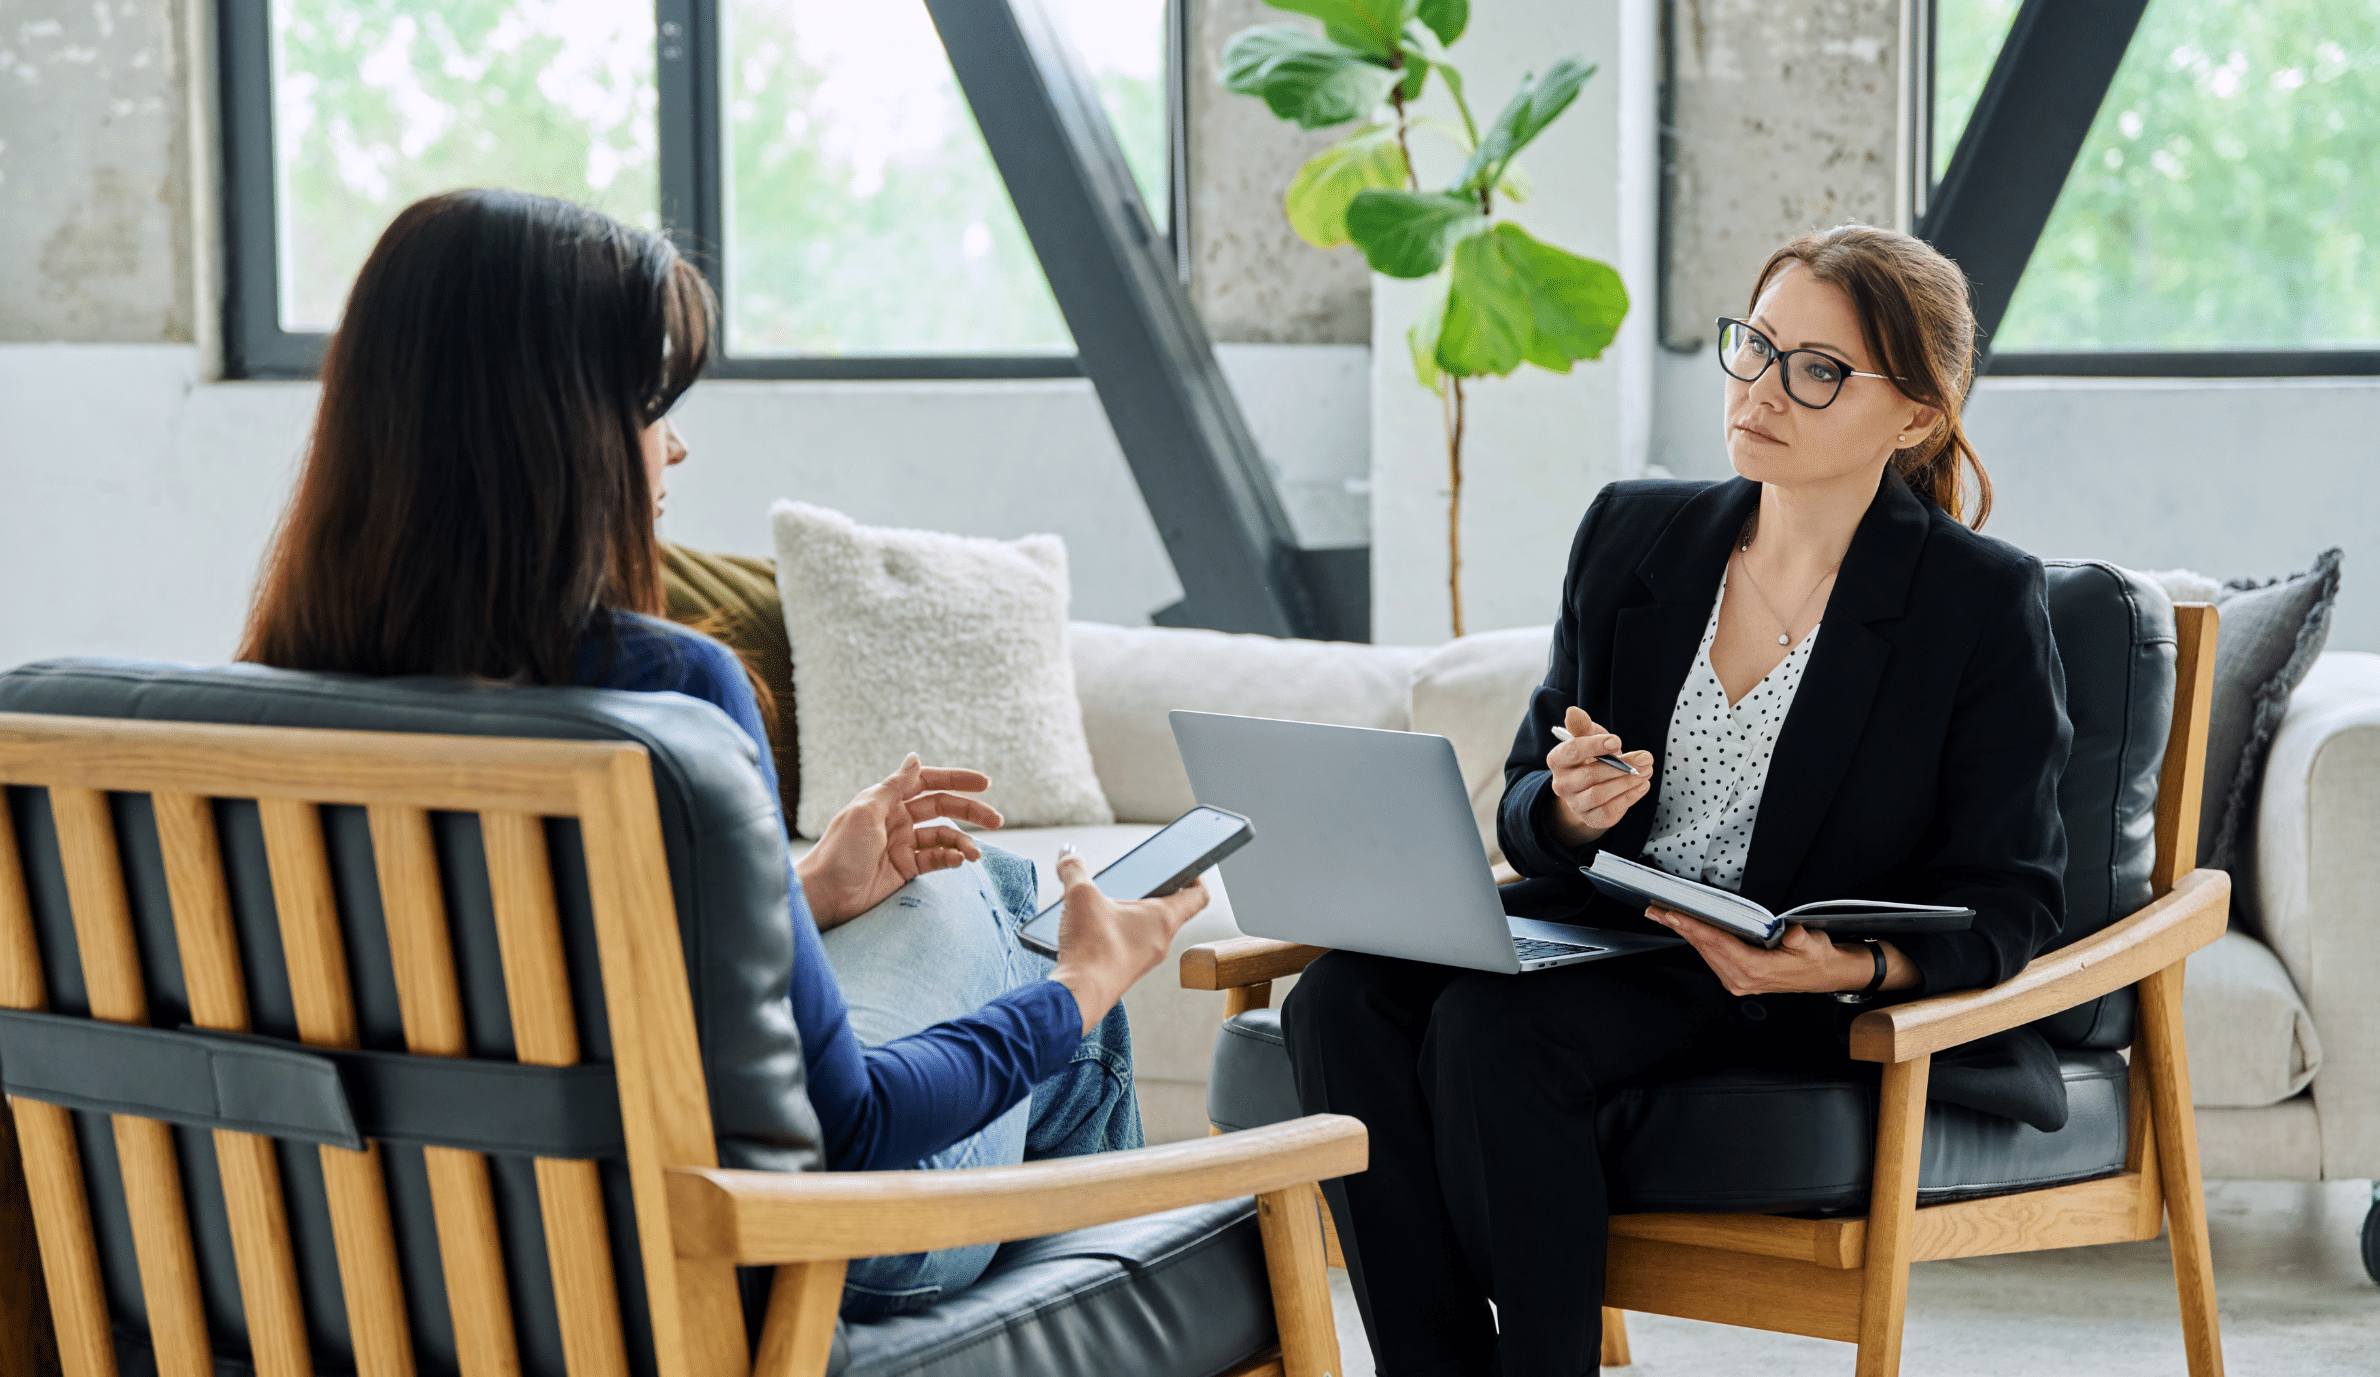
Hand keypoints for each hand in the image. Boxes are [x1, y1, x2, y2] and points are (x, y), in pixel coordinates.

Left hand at [795, 754, 1003, 929]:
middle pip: (942, 808)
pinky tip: (959, 861)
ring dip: (963, 842)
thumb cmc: (840, 851)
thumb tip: (915, 758)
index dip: (956, 780)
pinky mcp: (905, 869)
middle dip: (971, 812)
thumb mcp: (866, 812)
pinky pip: (936, 860)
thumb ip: (893, 786)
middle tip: (996, 820)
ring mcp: (902, 845)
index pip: (927, 783)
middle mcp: (897, 819)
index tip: (984, 784)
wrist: (825, 895)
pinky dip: (950, 859)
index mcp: (886, 800)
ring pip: (943, 836)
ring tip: (976, 854)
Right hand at [1047, 848, 1209, 1034]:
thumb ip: (1074, 870)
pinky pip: (1129, 944)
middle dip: (1147, 890)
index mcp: (1164, 917)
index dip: (1196, 875)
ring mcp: (1145, 959)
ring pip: (1145, 927)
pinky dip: (1114, 931)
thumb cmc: (1092, 946)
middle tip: (1128, 879)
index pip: (1198, 894)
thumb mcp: (1080, 896)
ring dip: (1127, 912)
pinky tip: (1088, 926)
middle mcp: (1161, 940)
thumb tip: (1068, 855)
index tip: (1186, 866)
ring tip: (1100, 902)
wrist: (1079, 993)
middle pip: (1167, 908)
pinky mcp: (1126, 971)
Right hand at [1546, 706, 1654, 846]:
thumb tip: (1573, 711)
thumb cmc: (1591, 757)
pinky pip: (1609, 810)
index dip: (1595, 746)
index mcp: (1557, 760)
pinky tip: (1642, 785)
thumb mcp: (1589, 738)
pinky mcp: (1590, 818)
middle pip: (1590, 775)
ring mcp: (1574, 804)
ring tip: (1646, 771)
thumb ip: (1582, 726)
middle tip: (1645, 757)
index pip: (1572, 751)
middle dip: (1621, 765)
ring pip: (1600, 794)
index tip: (1617, 741)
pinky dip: (1629, 797)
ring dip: (1627, 782)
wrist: (1593, 787)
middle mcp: (1561, 784)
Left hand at [1646, 905, 1913, 995]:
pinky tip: (1687, 929)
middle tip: (1657, 911)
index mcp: (1756, 970)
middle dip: (1680, 928)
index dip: (1694, 928)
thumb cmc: (1816, 958)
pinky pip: (1711, 957)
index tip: (1675, 916)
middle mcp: (1741, 979)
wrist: (1824, 974)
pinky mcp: (1736, 978)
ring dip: (1685, 934)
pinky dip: (1698, 941)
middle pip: (1704, 947)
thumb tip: (1793, 933)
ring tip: (1665, 917)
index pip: (1718, 944)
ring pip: (1704, 953)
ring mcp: (1737, 980)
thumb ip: (1801, 940)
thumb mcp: (1813, 945)